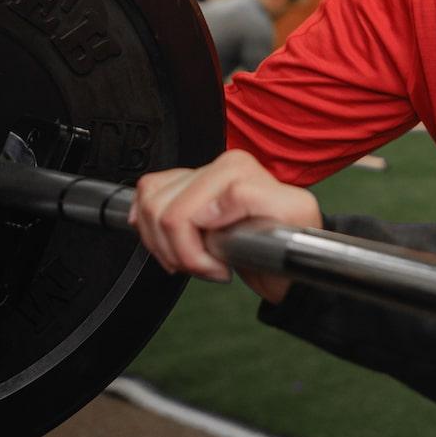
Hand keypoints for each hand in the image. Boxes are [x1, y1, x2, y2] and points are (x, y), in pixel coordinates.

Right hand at [128, 149, 320, 302]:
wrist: (287, 251)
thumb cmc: (292, 236)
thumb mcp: (292, 214)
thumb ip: (250, 199)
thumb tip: (205, 208)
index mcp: (236, 168)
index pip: (180, 215)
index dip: (194, 254)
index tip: (220, 269)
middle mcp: (214, 167)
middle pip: (160, 215)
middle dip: (180, 254)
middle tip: (208, 267)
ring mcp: (195, 176)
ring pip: (146, 210)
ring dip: (165, 247)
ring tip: (197, 258)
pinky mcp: (180, 188)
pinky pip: (142, 201)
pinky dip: (152, 232)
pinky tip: (177, 243)